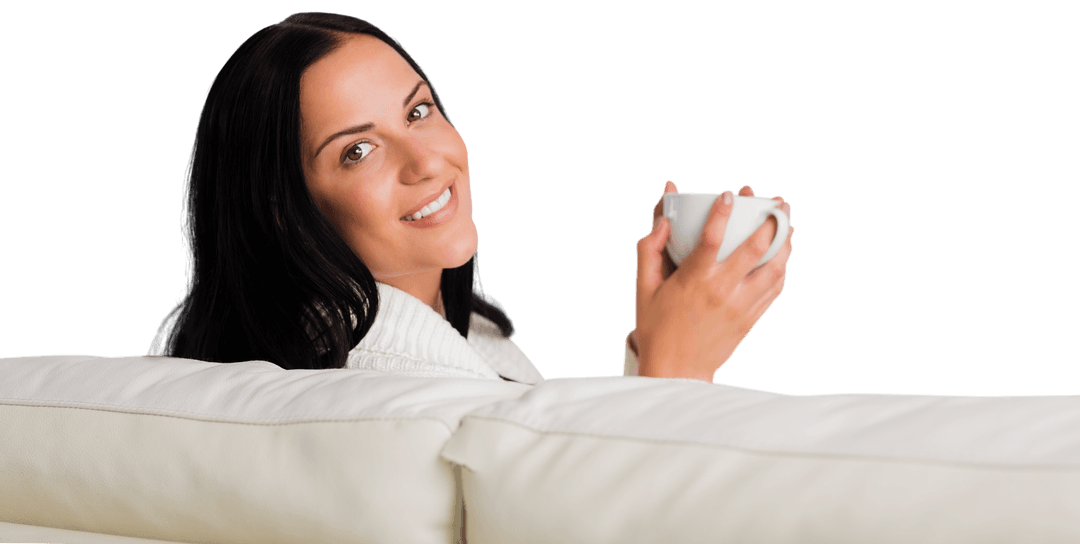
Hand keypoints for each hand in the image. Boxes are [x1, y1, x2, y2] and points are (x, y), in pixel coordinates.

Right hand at [632, 183, 793, 381]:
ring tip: (788, 223)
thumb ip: (649, 250)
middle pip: (756, 248)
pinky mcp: (752, 319)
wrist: (677, 372)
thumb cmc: (656, 328)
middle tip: (777, 201)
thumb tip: (663, 221)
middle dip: (772, 219)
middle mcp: (722, 291)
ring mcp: (741, 306)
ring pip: (775, 268)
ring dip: (785, 242)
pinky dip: (782, 267)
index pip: (712, 238)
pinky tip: (782, 255)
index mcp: (694, 281)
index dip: (722, 212)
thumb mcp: (644, 288)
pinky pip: (775, 288)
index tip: (729, 194)